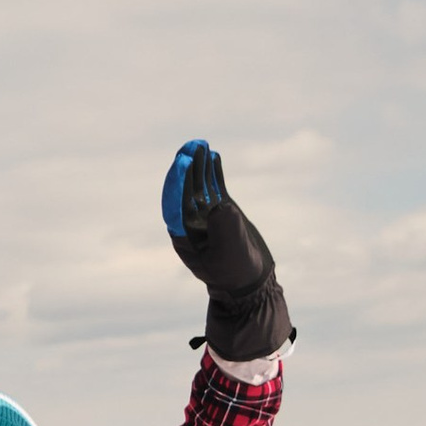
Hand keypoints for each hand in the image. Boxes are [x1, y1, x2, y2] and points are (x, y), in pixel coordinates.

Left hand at [162, 141, 291, 363]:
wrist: (251, 280)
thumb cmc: (236, 270)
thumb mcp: (229, 253)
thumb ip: (224, 229)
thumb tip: (219, 207)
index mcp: (184, 235)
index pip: (174, 204)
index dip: (177, 183)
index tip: (182, 163)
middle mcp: (191, 223)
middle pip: (184, 190)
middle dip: (185, 168)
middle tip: (190, 148)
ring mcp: (207, 216)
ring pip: (199, 186)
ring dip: (199, 166)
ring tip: (201, 145)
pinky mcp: (222, 211)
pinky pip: (215, 188)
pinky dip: (214, 173)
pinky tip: (213, 156)